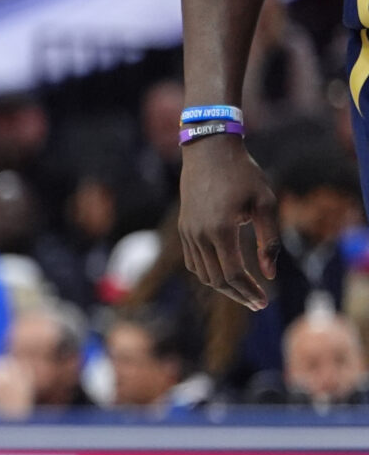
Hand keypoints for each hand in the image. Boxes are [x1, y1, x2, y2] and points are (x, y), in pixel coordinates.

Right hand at [179, 138, 277, 309]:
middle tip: (258, 303)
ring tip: (243, 291)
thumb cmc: (243, 174)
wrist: (208, 151)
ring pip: (202, 273)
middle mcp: (199, 235)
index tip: (264, 302)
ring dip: (223, 287)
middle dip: (238, 295)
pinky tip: (224, 274)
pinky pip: (193, 261)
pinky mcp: (183, 228)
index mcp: (221, 229)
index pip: (233, 273)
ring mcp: (187, 232)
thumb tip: (269, 274)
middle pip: (216, 279)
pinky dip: (208, 273)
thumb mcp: (266, 203)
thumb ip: (269, 241)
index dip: (249, 291)